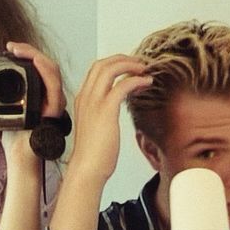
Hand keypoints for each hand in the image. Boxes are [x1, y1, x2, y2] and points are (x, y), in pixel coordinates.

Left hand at [1, 42, 65, 168]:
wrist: (20, 155)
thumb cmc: (15, 136)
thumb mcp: (3, 107)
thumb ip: (1, 92)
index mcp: (41, 93)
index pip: (39, 66)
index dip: (27, 52)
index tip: (11, 48)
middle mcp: (50, 96)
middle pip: (46, 65)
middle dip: (30, 50)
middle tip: (12, 47)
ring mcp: (54, 102)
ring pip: (52, 70)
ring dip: (37, 56)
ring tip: (21, 51)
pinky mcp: (54, 109)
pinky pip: (54, 85)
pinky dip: (45, 70)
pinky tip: (35, 62)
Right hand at [68, 54, 151, 182]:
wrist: (87, 169)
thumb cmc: (94, 155)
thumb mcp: (96, 128)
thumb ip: (102, 115)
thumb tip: (113, 112)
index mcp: (83, 100)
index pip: (96, 70)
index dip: (114, 64)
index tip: (130, 68)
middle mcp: (86, 97)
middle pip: (102, 64)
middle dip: (123, 59)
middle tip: (140, 64)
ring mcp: (94, 102)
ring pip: (110, 69)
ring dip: (130, 65)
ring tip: (145, 70)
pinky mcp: (105, 111)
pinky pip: (122, 85)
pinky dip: (136, 80)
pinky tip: (146, 83)